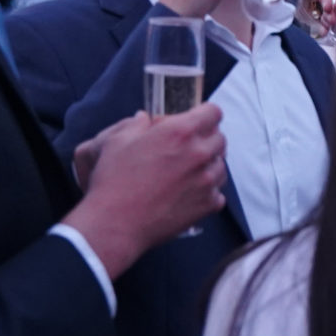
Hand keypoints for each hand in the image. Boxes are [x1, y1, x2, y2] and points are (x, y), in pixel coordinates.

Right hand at [61, 107, 228, 276]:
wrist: (116, 223)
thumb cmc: (114, 180)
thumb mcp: (119, 141)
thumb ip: (138, 124)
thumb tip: (146, 118)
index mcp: (181, 132)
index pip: (213, 112)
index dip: (204, 115)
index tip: (195, 121)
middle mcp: (200, 154)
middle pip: (220, 138)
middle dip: (205, 139)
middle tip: (185, 149)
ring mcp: (207, 181)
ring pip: (221, 166)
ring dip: (208, 165)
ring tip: (185, 173)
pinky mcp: (208, 205)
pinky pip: (217, 192)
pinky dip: (207, 191)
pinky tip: (187, 193)